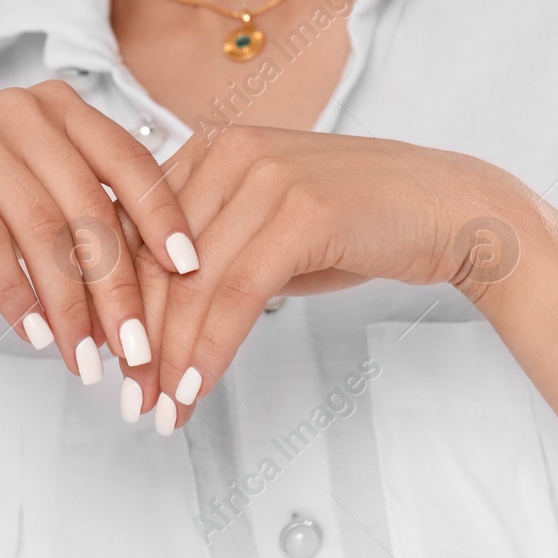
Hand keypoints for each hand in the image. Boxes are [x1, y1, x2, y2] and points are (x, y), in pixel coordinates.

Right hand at [0, 81, 195, 381]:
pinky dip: (14, 292)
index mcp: (61, 108)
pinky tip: (33, 335)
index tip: (191, 271)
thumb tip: (160, 288)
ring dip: (68, 302)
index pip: (129, 161)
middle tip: (135, 349)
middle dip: (116, 285)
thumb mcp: (32, 200)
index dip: (162, 215)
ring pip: (41, 226)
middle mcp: (23, 108)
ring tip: (83, 361)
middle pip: (88, 204)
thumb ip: (87, 219)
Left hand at [121, 125, 522, 431]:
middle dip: (137, 339)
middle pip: (156, 259)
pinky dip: (210, 349)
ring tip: (160, 411)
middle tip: (130, 400)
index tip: (109, 361)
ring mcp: (266, 175)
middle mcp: (229, 149)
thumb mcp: (269, 226)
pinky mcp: (301, 210)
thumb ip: (212, 249)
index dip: (116, 300)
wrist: (448, 210)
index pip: (138, 229)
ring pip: (191, 283)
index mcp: (211, 146)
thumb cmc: (359, 223)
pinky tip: (196, 389)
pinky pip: (236, 294)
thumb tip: (150, 315)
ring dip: (169, 358)